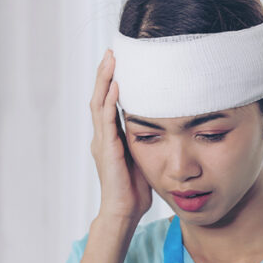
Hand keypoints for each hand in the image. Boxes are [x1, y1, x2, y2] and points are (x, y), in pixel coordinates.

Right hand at [90, 50, 152, 224]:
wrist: (123, 211)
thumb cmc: (135, 189)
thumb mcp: (144, 156)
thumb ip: (147, 138)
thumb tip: (164, 122)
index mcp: (110, 136)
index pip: (108, 102)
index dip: (111, 80)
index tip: (120, 60)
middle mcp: (102, 136)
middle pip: (99, 96)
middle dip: (105, 73)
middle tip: (113, 51)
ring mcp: (101, 142)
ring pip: (99, 103)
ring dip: (105, 80)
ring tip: (111, 59)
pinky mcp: (106, 149)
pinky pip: (106, 120)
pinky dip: (110, 102)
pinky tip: (116, 86)